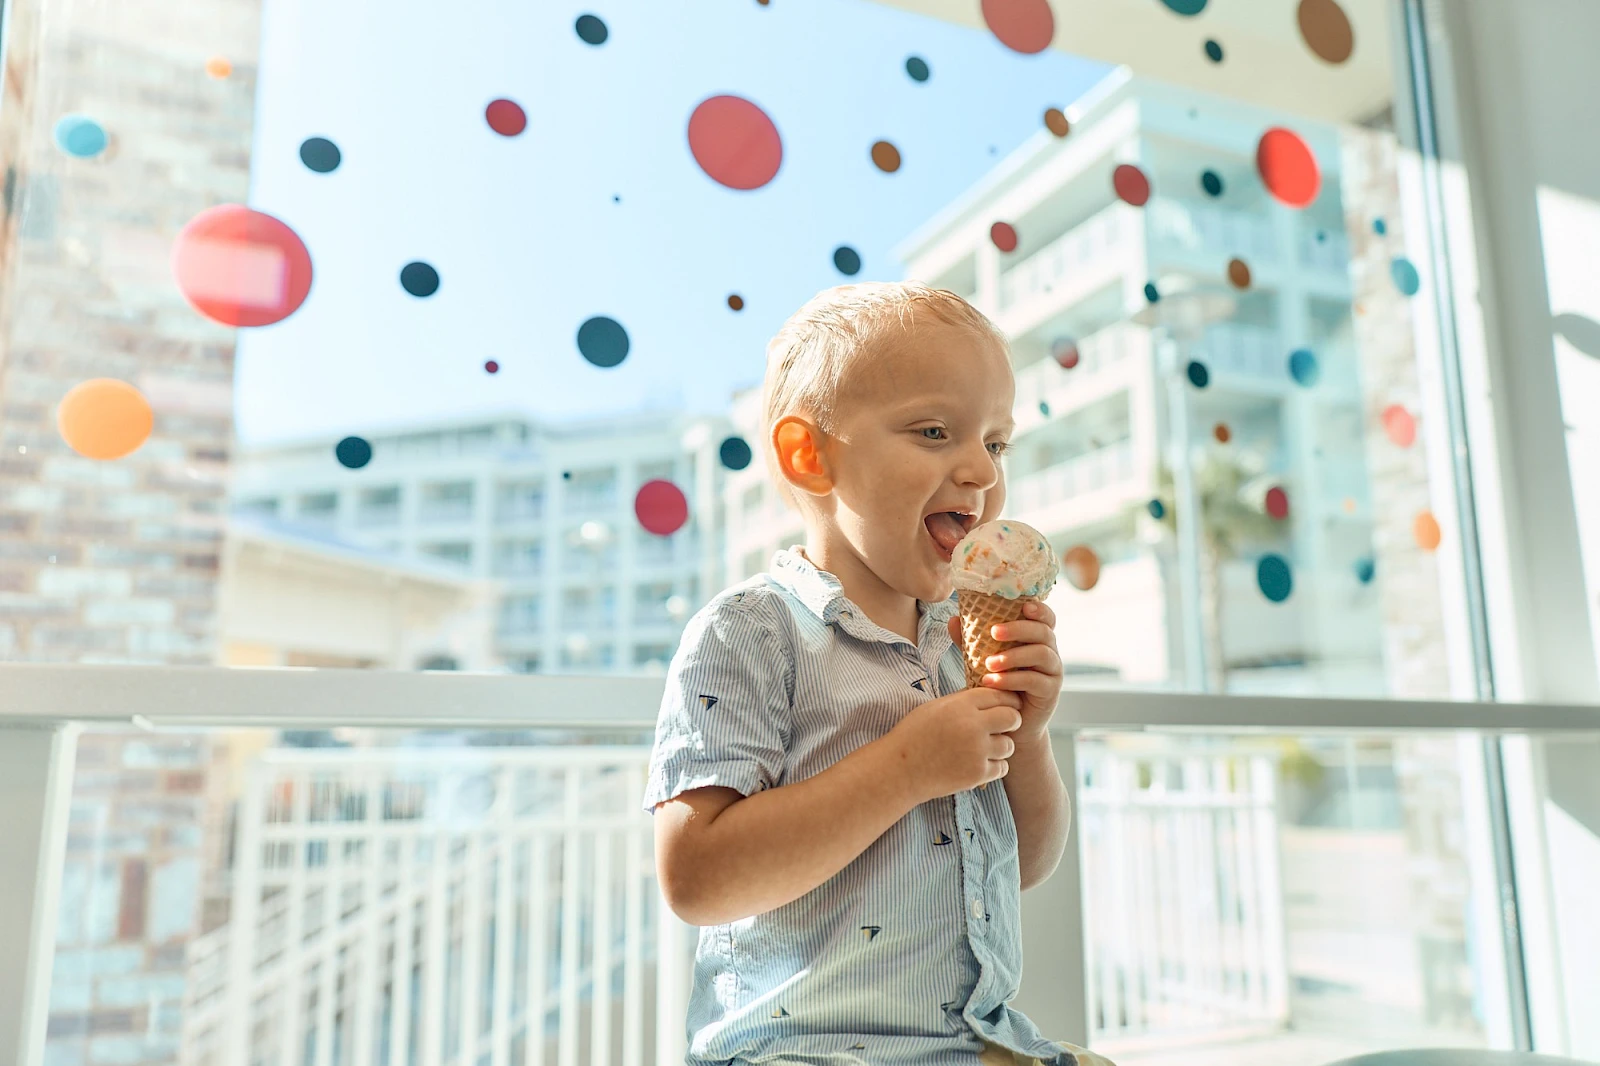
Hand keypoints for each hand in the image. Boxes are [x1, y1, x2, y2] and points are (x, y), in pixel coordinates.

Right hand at [883, 687, 1023, 803]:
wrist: (899, 770)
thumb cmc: (914, 735)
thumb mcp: (935, 707)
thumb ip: (963, 701)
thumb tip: (989, 694)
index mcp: (961, 705)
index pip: (999, 695)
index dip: (1005, 700)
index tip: (1005, 706)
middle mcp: (972, 726)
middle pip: (1013, 717)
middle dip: (1011, 721)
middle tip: (1002, 727)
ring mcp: (976, 751)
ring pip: (1009, 745)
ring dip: (1001, 747)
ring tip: (984, 748)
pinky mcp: (977, 773)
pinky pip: (1002, 767)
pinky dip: (994, 767)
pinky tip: (978, 763)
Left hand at [948, 600, 1061, 742]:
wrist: (1009, 723)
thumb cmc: (998, 686)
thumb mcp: (983, 660)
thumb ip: (971, 641)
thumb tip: (953, 619)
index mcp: (1036, 640)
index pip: (1046, 619)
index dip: (1040, 609)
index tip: (1024, 606)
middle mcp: (1049, 653)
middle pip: (1043, 632)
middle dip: (1019, 629)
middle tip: (994, 632)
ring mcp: (1053, 672)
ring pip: (1041, 654)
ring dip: (1013, 656)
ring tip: (989, 663)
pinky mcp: (1050, 692)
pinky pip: (1035, 680)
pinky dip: (1012, 679)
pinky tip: (992, 682)